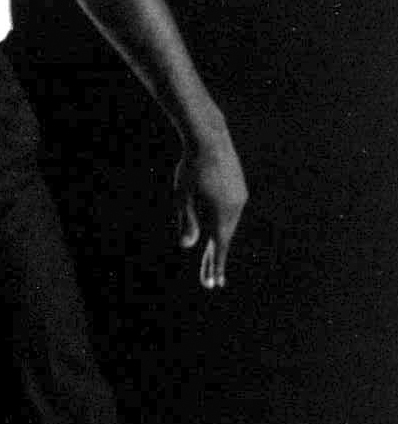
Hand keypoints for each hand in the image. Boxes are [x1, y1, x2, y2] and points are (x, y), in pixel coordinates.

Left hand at [173, 133, 246, 289]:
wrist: (210, 140)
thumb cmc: (191, 168)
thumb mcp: (182, 196)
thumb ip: (186, 221)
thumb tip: (187, 246)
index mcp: (221, 212)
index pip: (218, 246)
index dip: (214, 266)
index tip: (214, 284)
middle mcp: (236, 208)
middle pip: (224, 239)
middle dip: (215, 261)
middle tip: (211, 283)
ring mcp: (240, 198)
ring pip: (228, 226)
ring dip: (219, 243)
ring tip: (210, 262)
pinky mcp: (240, 190)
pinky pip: (230, 214)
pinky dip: (223, 226)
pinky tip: (216, 231)